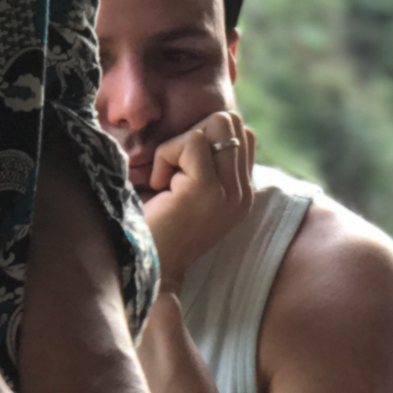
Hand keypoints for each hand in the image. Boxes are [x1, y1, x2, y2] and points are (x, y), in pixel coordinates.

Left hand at [142, 111, 254, 291]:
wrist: (150, 271)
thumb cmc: (158, 229)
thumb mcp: (191, 192)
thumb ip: (207, 163)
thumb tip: (204, 125)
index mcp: (242, 194)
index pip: (242, 133)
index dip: (206, 136)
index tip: (183, 169)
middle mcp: (243, 193)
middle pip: (231, 121)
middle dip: (194, 134)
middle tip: (174, 169)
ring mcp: (229, 191)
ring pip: (216, 125)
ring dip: (180, 144)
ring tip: (167, 178)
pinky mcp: (207, 189)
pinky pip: (190, 141)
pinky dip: (164, 156)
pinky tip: (158, 186)